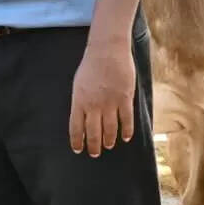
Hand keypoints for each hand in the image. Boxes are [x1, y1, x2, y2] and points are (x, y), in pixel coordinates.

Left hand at [69, 39, 134, 156]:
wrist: (107, 51)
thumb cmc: (91, 65)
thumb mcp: (79, 83)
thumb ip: (81, 100)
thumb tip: (82, 116)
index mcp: (79, 101)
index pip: (76, 127)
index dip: (77, 141)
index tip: (78, 150)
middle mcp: (93, 105)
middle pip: (93, 132)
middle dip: (94, 145)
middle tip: (95, 154)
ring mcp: (110, 103)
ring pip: (110, 129)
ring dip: (109, 140)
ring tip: (108, 146)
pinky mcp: (125, 99)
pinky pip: (126, 120)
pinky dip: (127, 131)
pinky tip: (126, 138)